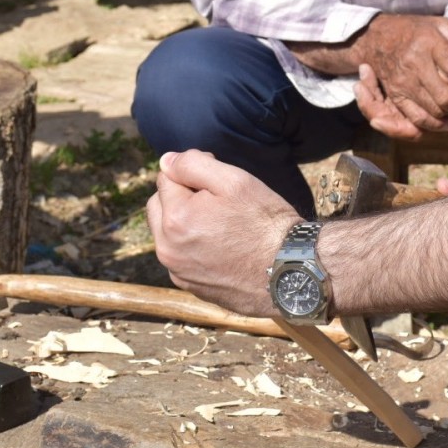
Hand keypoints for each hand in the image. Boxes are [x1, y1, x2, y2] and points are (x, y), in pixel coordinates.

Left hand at [145, 149, 300, 315]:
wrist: (290, 271)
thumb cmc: (265, 222)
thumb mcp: (235, 181)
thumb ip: (193, 165)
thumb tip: (166, 161)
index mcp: (175, 218)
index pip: (165, 179)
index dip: (192, 173)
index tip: (218, 183)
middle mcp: (168, 248)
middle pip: (158, 206)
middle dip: (180, 197)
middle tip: (218, 202)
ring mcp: (178, 271)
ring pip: (166, 233)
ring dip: (183, 222)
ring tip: (221, 225)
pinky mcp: (189, 286)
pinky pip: (180, 256)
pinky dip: (192, 247)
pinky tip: (222, 247)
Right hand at [352, 14, 447, 130]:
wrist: (376, 37)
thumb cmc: (415, 30)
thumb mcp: (440, 26)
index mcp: (429, 43)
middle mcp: (415, 64)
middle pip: (445, 96)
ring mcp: (403, 81)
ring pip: (433, 110)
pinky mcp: (394, 94)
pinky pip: (415, 117)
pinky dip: (433, 125)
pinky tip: (446, 122)